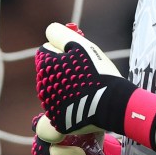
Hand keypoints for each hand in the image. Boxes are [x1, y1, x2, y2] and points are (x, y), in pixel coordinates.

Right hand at [31, 114, 120, 154]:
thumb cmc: (100, 120)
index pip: (42, 127)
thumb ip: (109, 110)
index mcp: (53, 123)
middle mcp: (46, 143)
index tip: (59, 135)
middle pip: (43, 153)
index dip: (47, 131)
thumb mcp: (104, 112)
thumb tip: (130, 114)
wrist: (103, 139)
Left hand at [35, 22, 155, 150]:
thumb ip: (60, 34)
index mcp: (44, 67)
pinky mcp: (60, 123)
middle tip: (86, 73)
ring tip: (88, 88)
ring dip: (68, 88)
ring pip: (57, 91)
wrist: (113, 103)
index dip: (63, 51)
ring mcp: (50, 108)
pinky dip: (72, 107)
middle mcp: (42, 88)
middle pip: (51, 72)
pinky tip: (87, 103)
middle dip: (63, 70)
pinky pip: (63, 111)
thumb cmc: (98, 71)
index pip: (47, 51)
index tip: (78, 56)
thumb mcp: (81, 45)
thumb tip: (49, 31)